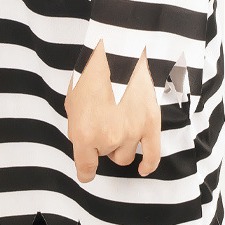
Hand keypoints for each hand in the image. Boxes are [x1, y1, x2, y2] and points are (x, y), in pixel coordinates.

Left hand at [66, 38, 162, 180]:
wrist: (117, 52)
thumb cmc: (91, 73)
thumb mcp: (72, 103)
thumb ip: (78, 127)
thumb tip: (85, 141)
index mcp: (84, 134)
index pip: (86, 166)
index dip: (86, 171)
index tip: (87, 173)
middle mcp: (107, 138)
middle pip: (106, 156)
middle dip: (102, 143)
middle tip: (102, 122)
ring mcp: (131, 133)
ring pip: (125, 156)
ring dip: (120, 145)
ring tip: (118, 124)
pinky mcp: (150, 125)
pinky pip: (152, 155)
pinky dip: (148, 165)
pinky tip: (143, 168)